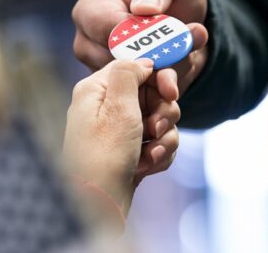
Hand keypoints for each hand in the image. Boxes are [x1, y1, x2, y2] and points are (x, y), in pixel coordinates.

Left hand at [63, 59, 180, 214]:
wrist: (97, 206)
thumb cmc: (103, 157)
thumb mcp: (118, 108)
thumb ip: (129, 75)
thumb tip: (141, 60)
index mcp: (96, 90)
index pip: (134, 67)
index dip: (157, 78)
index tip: (171, 92)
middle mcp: (105, 107)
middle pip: (151, 95)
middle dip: (163, 114)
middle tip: (156, 129)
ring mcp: (118, 131)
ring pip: (159, 121)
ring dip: (163, 138)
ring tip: (151, 154)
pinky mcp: (129, 152)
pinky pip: (157, 143)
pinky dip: (158, 154)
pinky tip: (147, 167)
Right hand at [72, 0, 209, 101]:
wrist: (181, 10)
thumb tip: (144, 8)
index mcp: (90, 12)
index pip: (107, 33)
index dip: (139, 39)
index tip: (166, 38)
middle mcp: (91, 46)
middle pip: (120, 66)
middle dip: (159, 60)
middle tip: (188, 47)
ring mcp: (107, 72)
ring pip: (136, 87)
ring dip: (169, 74)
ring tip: (191, 52)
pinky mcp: (128, 91)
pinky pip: (149, 99)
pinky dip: (171, 87)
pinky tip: (186, 67)